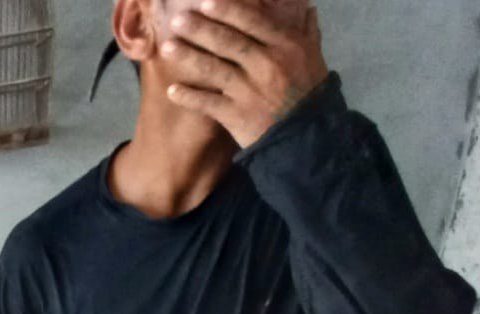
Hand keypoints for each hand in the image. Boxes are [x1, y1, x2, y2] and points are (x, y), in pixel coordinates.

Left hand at [161, 0, 328, 147]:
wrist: (305, 135)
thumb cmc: (307, 91)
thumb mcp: (312, 55)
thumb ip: (303, 29)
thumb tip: (303, 3)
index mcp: (285, 46)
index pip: (254, 23)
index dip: (229, 11)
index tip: (206, 2)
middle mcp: (267, 65)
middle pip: (229, 43)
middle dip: (201, 29)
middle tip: (177, 19)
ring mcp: (250, 91)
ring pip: (215, 70)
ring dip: (189, 57)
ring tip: (167, 47)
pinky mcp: (238, 115)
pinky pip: (209, 103)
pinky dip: (190, 97)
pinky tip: (171, 90)